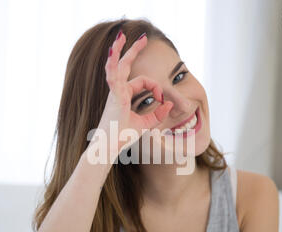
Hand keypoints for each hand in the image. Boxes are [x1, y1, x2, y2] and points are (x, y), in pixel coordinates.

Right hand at [96, 31, 173, 156]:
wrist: (110, 147)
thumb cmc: (123, 137)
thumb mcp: (146, 124)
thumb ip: (158, 114)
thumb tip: (170, 103)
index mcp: (123, 96)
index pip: (142, 82)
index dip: (156, 88)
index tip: (162, 100)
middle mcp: (117, 91)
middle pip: (125, 65)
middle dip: (133, 50)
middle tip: (143, 38)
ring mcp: (114, 92)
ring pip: (117, 65)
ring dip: (121, 50)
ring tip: (123, 35)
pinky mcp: (114, 96)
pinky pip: (113, 75)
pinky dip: (113, 62)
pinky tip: (114, 50)